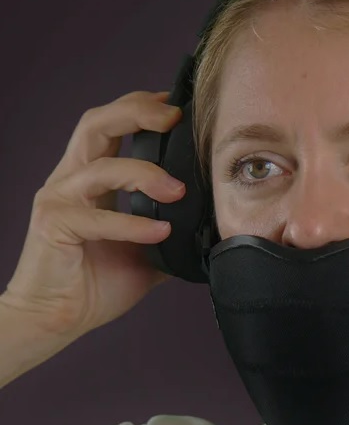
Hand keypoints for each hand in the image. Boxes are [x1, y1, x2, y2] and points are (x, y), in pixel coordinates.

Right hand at [3, 91, 185, 337]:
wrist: (58, 319)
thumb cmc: (99, 281)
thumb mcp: (149, 247)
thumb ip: (174, 226)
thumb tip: (217, 222)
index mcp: (93, 176)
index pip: (114, 125)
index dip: (142, 107)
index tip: (178, 104)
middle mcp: (72, 179)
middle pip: (97, 123)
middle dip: (137, 112)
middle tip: (175, 118)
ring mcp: (60, 199)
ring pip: (101, 167)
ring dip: (145, 174)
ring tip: (177, 191)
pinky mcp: (54, 226)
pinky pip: (97, 218)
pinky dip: (132, 224)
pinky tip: (160, 232)